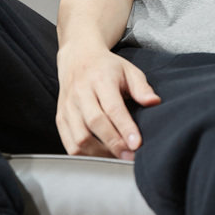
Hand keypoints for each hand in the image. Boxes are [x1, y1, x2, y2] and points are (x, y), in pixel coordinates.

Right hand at [56, 44, 160, 159]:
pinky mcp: (60, 118)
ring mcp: (68, 107)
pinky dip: (85, 155)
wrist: (78, 58)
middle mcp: (81, 93)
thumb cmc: (107, 67)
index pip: (112, 107)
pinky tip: (100, 155)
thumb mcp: (128, 70)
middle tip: (130, 155)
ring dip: (100, 152)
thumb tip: (154, 102)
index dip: (125, 127)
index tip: (137, 144)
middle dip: (114, 143)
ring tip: (117, 156)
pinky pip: (69, 144)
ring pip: (80, 137)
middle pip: (95, 123)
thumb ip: (141, 87)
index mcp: (100, 79)